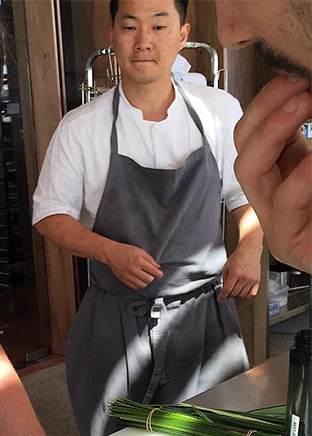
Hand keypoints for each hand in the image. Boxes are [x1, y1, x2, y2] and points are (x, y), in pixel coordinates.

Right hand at [103, 240, 162, 288]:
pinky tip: (138, 279)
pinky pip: (134, 287)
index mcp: (139, 261)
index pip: (153, 271)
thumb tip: (157, 267)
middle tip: (151, 274)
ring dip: (145, 282)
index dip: (159, 274)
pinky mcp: (124, 279)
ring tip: (144, 277)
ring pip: (142, 285)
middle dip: (152, 277)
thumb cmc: (125, 250)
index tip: (160, 274)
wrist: (111, 254)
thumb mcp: (140, 251)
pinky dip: (138, 284)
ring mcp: (128, 276)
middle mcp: (134, 270)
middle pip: (149, 279)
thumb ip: (150, 259)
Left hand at [219, 247, 261, 299]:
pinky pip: (253, 293)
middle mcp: (244, 278)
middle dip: (229, 295)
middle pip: (235, 293)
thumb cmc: (238, 257)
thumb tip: (224, 289)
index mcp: (235, 274)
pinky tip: (243, 292)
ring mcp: (252, 280)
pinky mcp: (257, 280)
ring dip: (237, 295)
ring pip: (243, 294)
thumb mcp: (226, 267)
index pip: (227, 289)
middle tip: (227, 293)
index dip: (222, 296)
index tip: (220, 299)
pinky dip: (247, 295)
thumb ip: (225, 279)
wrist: (250, 251)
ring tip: (235, 292)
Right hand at [233, 75, 311, 272]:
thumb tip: (302, 93)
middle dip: (264, 114)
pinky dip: (301, 177)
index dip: (264, 104)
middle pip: (242, 150)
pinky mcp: (288, 245)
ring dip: (271, 134)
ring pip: (249, 174)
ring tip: (303, 106)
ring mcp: (275, 222)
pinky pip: (285, 205)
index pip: (250, 136)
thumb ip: (311, 132)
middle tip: (298, 89)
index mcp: (283, 173)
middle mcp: (272, 196)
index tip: (295, 79)